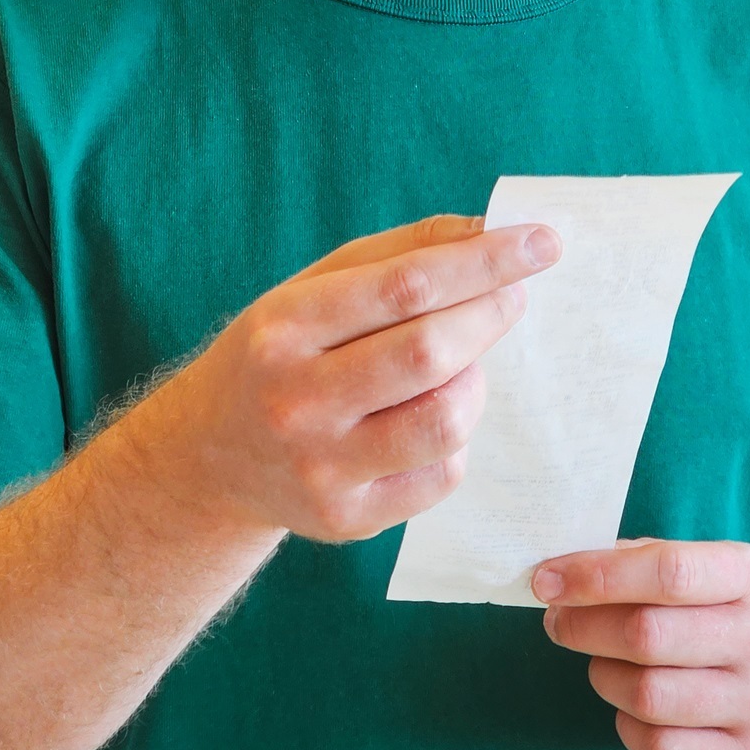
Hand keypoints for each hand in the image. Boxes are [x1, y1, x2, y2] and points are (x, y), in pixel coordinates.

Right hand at [149, 215, 559, 542]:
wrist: (208, 457)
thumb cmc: (277, 353)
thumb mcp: (310, 290)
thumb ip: (395, 256)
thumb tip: (486, 230)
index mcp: (283, 327)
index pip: (403, 286)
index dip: (482, 262)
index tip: (541, 243)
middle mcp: (296, 399)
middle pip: (429, 353)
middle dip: (490, 314)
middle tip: (513, 295)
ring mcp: (321, 467)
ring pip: (446, 420)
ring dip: (474, 382)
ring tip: (459, 365)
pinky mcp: (346, 519)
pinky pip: (442, 475)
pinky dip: (456, 438)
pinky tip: (428, 418)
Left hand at [535, 539, 749, 749]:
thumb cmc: (723, 608)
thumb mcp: (702, 565)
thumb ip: (637, 560)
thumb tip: (560, 573)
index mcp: (749, 576)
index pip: (667, 571)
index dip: (596, 576)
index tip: (547, 580)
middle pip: (647, 636)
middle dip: (582, 626)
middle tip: (557, 619)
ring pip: (645, 695)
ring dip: (601, 674)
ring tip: (600, 659)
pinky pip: (657, 744)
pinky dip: (626, 722)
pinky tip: (631, 702)